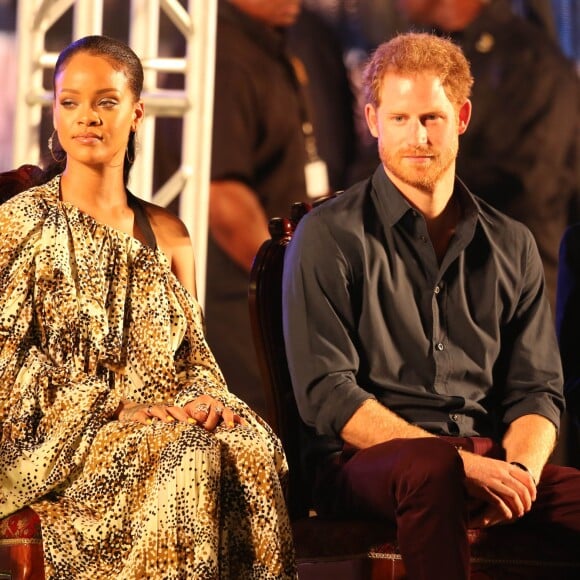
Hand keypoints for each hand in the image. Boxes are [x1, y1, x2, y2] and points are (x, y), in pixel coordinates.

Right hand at [117, 397, 245, 431]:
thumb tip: (185, 441)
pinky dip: (144, 419)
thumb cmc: (148, 419)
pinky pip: (141, 416)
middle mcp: (159, 409)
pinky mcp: (136, 414)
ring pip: (157, 410)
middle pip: (172, 409)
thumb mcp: (159, 422)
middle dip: (181, 415)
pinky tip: (148, 424)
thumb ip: (170, 428)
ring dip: (164, 415)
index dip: (188, 417)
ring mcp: (147, 410)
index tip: (197, 425)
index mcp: (166, 411)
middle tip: (189, 423)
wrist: (127, 411)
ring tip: (170, 422)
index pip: (179, 412)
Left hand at [182, 396, 245, 430]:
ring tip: (230, 427)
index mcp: (203, 400)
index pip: (204, 408)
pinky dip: (240, 421)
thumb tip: (192, 422)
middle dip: (211, 421)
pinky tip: (244, 426)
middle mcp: (215, 403)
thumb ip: (184, 416)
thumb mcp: (182, 414)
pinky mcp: (229, 417)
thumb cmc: (188, 417)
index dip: (200, 417)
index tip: (195, 424)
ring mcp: (223, 410)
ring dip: (228, 419)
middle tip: (206, 430)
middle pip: (216, 409)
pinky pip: (236, 418)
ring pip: (228, 412)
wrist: (193, 418)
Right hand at [460, 451, 535, 527]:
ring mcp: (492, 481)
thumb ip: (501, 469)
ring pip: (513, 497)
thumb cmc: (472, 463)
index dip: (532, 489)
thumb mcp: (490, 462)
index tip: (533, 497)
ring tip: (518, 513)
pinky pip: (499, 503)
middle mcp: (500, 473)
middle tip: (526, 508)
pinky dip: (506, 511)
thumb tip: (512, 476)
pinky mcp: (484, 490)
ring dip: (518, 507)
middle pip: (522, 489)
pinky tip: (507, 515)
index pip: (525, 477)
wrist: (456, 462)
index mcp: (503, 465)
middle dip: (527, 502)